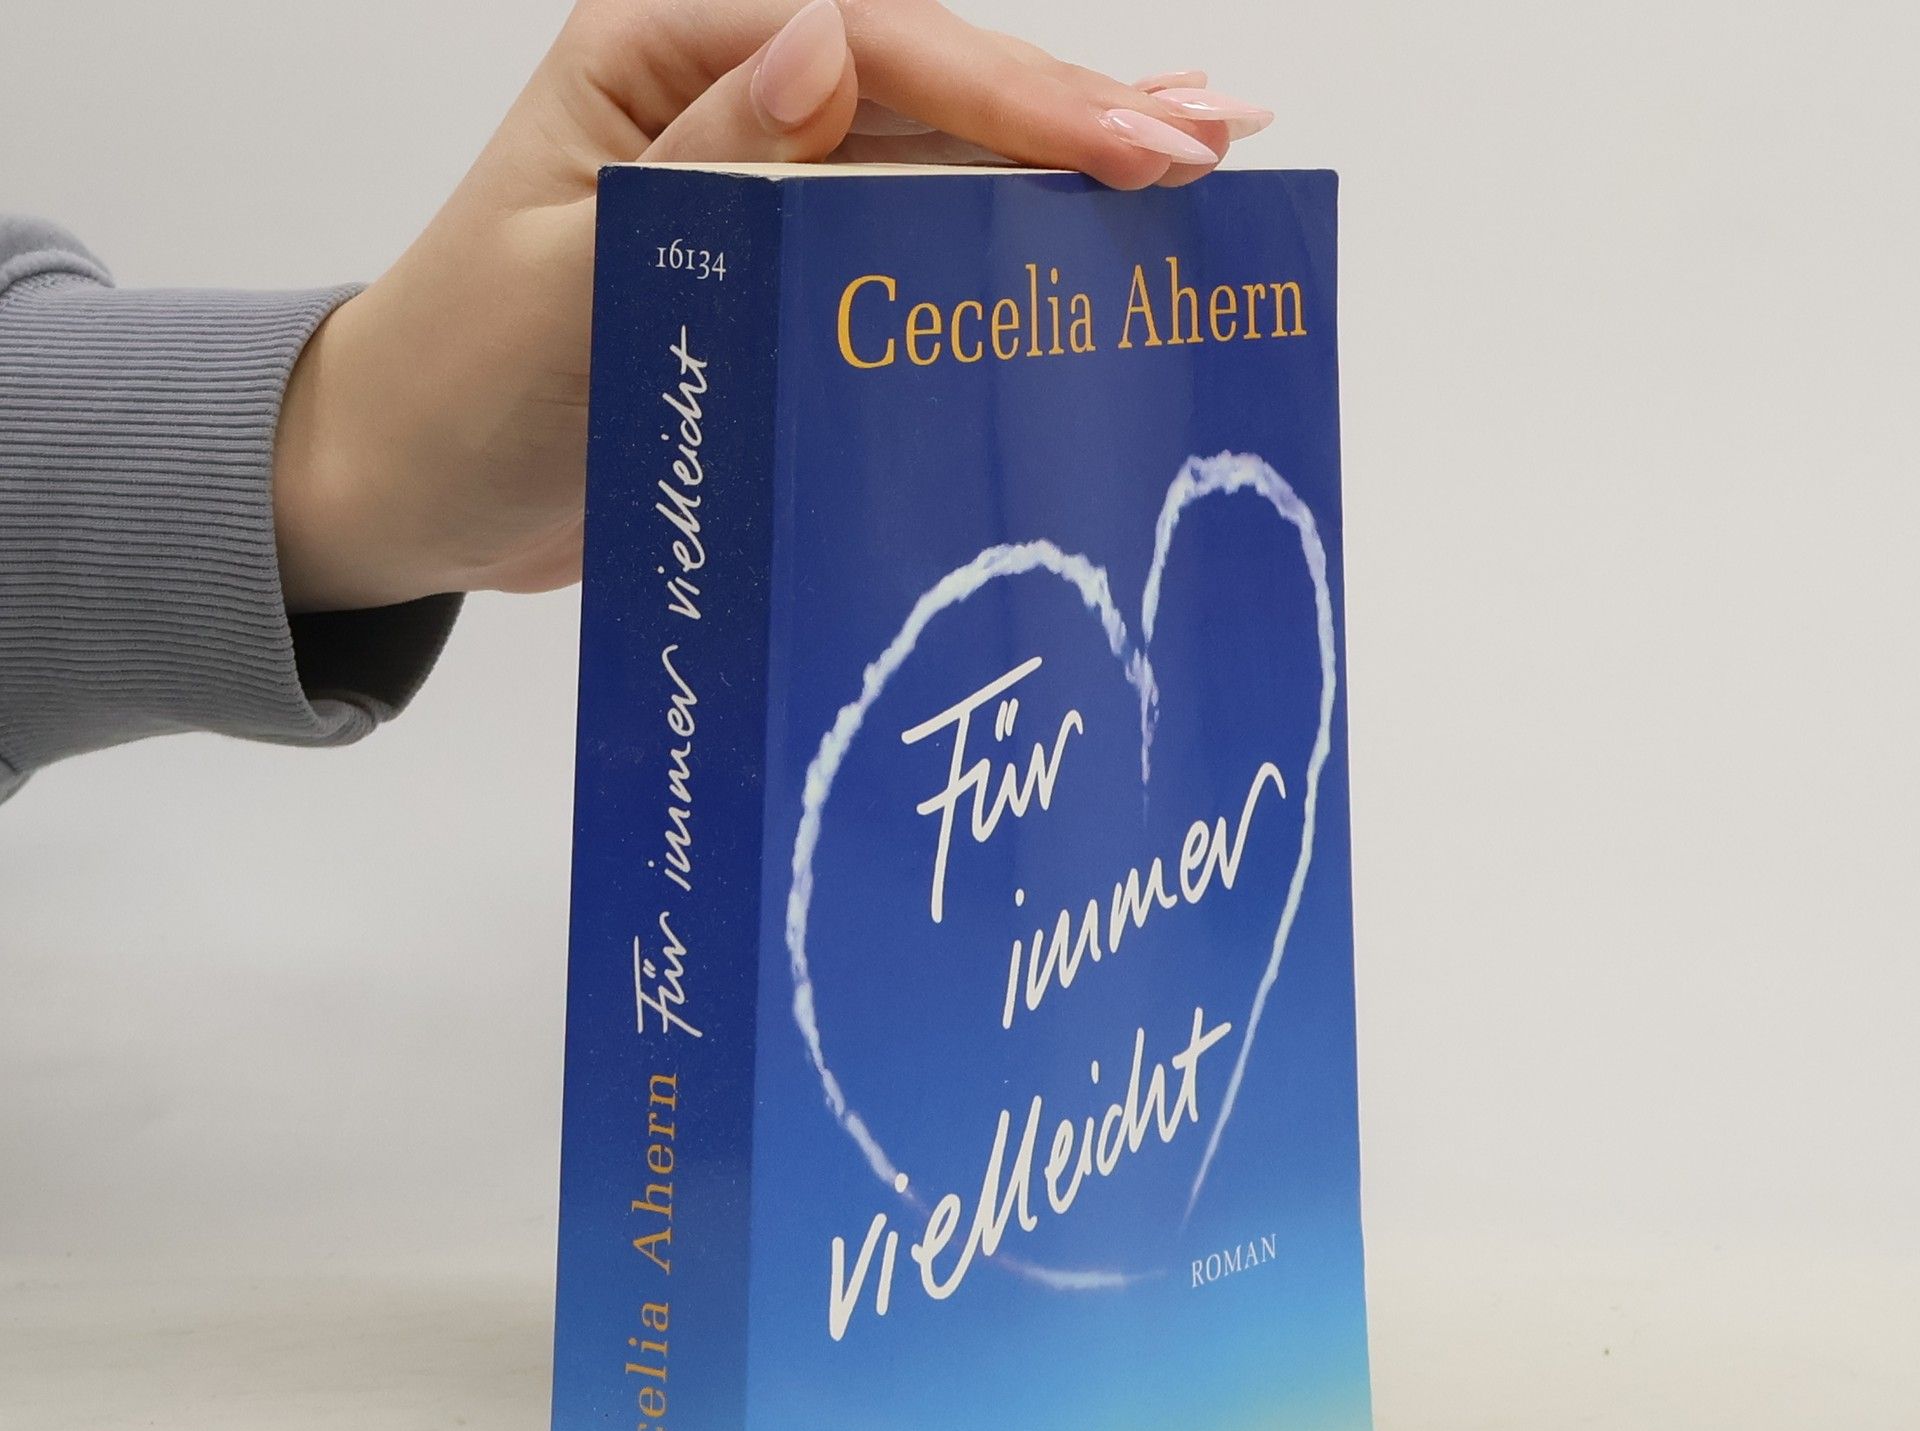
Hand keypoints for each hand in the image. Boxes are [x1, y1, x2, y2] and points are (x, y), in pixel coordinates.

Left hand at [273, 0, 1273, 611]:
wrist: (416, 489)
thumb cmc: (463, 386)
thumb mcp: (574, 275)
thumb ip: (705, 166)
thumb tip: (827, 47)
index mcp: (664, 52)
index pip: (878, 48)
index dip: (1017, 97)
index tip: (1139, 150)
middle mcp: (726, 96)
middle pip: (933, 83)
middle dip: (1076, 111)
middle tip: (1220, 137)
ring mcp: (763, 178)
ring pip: (941, 152)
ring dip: (1067, 159)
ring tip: (1204, 155)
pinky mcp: (781, 263)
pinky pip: (910, 233)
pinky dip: (1005, 231)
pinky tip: (1093, 223)